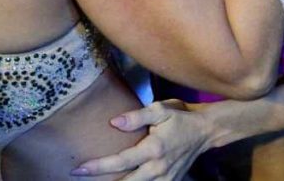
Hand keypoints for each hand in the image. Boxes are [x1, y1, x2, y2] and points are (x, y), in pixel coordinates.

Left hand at [72, 100, 214, 179]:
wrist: (205, 131)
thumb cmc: (180, 118)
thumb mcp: (160, 110)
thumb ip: (137, 116)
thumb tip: (115, 122)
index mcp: (153, 149)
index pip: (120, 161)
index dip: (98, 166)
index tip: (79, 168)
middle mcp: (158, 169)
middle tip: (81, 176)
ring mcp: (165, 179)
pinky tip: (123, 180)